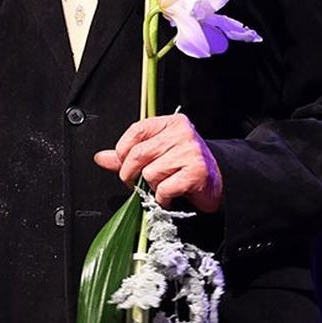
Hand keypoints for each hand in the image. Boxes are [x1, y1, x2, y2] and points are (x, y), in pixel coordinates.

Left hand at [94, 113, 223, 212]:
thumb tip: (101, 157)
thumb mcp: (157, 154)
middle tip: (136, 182)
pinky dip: (162, 198)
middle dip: (130, 174)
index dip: (123, 150)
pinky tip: (169, 197)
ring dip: (151, 187)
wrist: (220, 181)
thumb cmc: (185, 166)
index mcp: (170, 123)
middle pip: (138, 154)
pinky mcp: (196, 172)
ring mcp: (190, 152)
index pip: (136, 131)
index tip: (123, 164)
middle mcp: (181, 133)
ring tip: (161, 187)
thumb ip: (128, 155)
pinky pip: (164, 188)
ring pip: (150, 173)